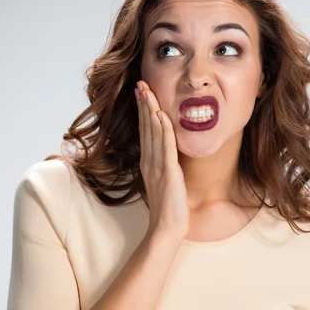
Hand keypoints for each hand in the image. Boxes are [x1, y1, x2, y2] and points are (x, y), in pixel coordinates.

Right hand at [135, 80, 189, 239]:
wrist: (167, 227)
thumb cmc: (167, 206)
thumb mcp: (162, 179)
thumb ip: (162, 163)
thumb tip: (165, 149)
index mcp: (148, 161)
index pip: (144, 129)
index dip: (143, 110)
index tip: (142, 92)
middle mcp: (149, 160)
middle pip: (145, 126)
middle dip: (143, 103)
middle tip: (141, 83)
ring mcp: (157, 165)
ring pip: (153, 132)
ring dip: (150, 109)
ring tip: (147, 90)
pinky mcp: (168, 172)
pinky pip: (165, 147)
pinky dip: (163, 129)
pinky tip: (161, 114)